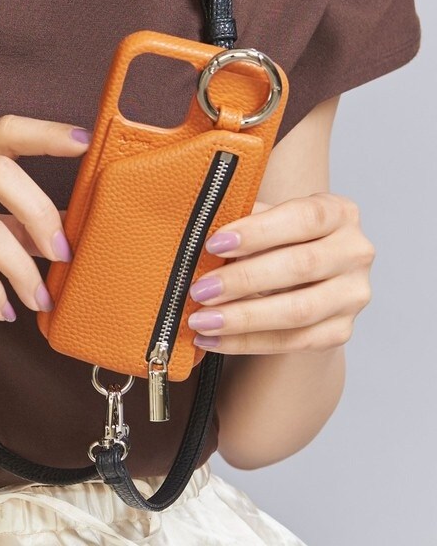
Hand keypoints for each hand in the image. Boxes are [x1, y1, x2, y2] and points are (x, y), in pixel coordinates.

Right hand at [0, 115, 90, 350]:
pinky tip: (5, 311)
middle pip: (0, 172)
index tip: (85, 143)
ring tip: (40, 299)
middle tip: (63, 254)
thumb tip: (76, 224)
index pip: (3, 133)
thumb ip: (24, 227)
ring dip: (24, 271)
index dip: (45, 134)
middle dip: (42, 215)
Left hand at [187, 193, 374, 353]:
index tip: (214, 244)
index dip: (258, 232)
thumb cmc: (277, 241)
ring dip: (242, 318)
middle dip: (243, 279)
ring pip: (298, 311)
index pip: (303, 218)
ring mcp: (352, 295)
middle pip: (301, 266)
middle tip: (200, 290)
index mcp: (339, 212)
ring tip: (201, 320)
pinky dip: (246, 342)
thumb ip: (245, 222)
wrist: (303, 280)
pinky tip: (213, 340)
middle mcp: (355, 252)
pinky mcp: (340, 331)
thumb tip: (204, 231)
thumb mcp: (266, 221)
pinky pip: (292, 342)